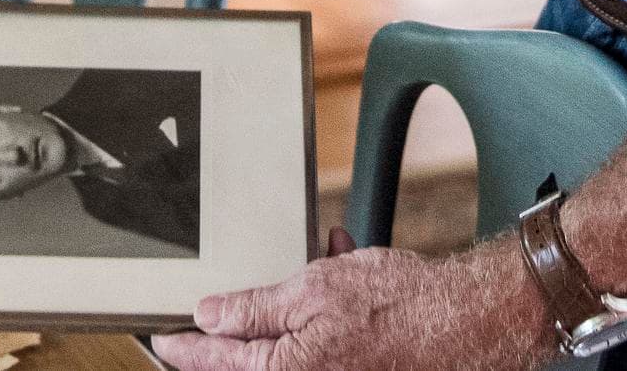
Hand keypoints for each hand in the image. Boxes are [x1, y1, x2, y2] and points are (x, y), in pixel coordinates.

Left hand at [153, 233, 550, 370]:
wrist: (465, 320)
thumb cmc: (399, 306)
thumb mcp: (312, 289)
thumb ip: (254, 309)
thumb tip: (208, 317)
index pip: (214, 361)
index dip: (184, 346)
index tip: (161, 338)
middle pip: (252, 359)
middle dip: (247, 323)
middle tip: (233, 300)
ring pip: (292, 344)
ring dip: (294, 306)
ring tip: (316, 264)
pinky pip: (325, 345)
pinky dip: (326, 313)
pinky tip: (344, 267)